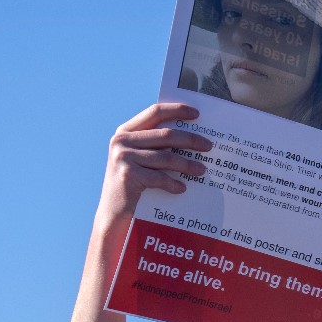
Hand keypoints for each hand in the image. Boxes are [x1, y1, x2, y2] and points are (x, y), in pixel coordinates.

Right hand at [100, 103, 212, 217]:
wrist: (112, 211)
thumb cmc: (132, 184)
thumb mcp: (139, 159)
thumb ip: (155, 145)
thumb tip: (191, 138)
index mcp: (125, 131)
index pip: (155, 112)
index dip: (177, 110)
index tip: (197, 114)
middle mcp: (122, 140)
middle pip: (166, 135)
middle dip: (191, 140)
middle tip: (209, 146)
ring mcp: (123, 157)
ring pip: (166, 157)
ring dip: (188, 164)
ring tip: (202, 170)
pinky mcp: (128, 175)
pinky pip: (160, 177)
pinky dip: (174, 184)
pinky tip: (182, 188)